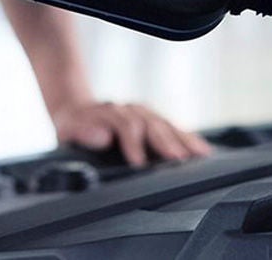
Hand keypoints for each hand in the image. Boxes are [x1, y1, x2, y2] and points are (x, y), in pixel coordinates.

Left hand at [52, 101, 213, 166]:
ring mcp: (144, 112)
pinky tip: (202, 149)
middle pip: (151, 124)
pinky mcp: (154, 119)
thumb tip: (103, 136)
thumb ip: (84, 132)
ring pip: (166, 124)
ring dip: (182, 140)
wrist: (78, 110)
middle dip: (166, 143)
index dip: (133, 144)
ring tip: (199, 155)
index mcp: (110, 113)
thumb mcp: (69, 128)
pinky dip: (188, 138)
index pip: (125, 125)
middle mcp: (130, 109)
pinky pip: (173, 127)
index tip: (139, 162)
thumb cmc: (74, 126)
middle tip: (178, 159)